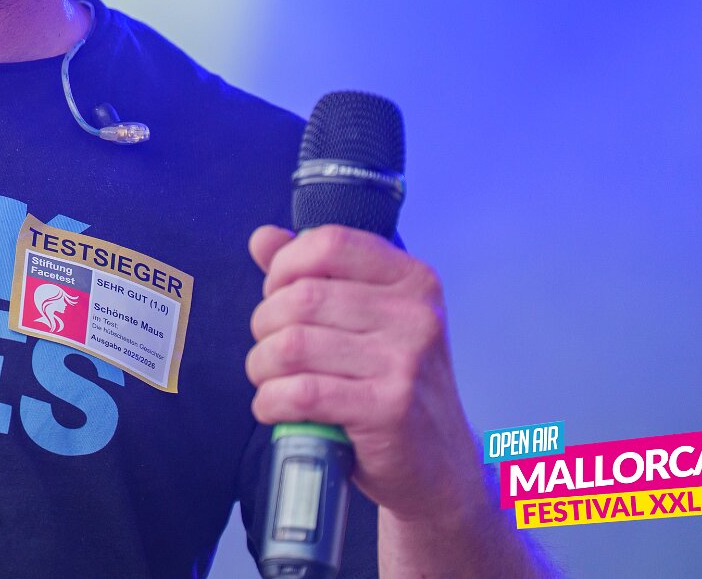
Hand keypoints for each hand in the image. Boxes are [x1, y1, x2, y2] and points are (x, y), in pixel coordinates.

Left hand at [244, 225, 486, 524]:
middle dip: (265, 324)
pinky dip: (271, 401)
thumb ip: (315, 273)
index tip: (276, 294)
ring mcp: (405, 362)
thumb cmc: (392, 383)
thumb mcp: (367, 319)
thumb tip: (263, 238)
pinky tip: (274, 407)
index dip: (285, 266)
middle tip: (270, 349)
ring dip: (262, 366)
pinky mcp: (389, 410)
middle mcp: (415, 315)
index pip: (328, 243)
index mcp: (412, 280)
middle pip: (301, 297)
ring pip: (293, 345)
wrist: (438, 464)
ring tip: (270, 379)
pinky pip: (301, 392)